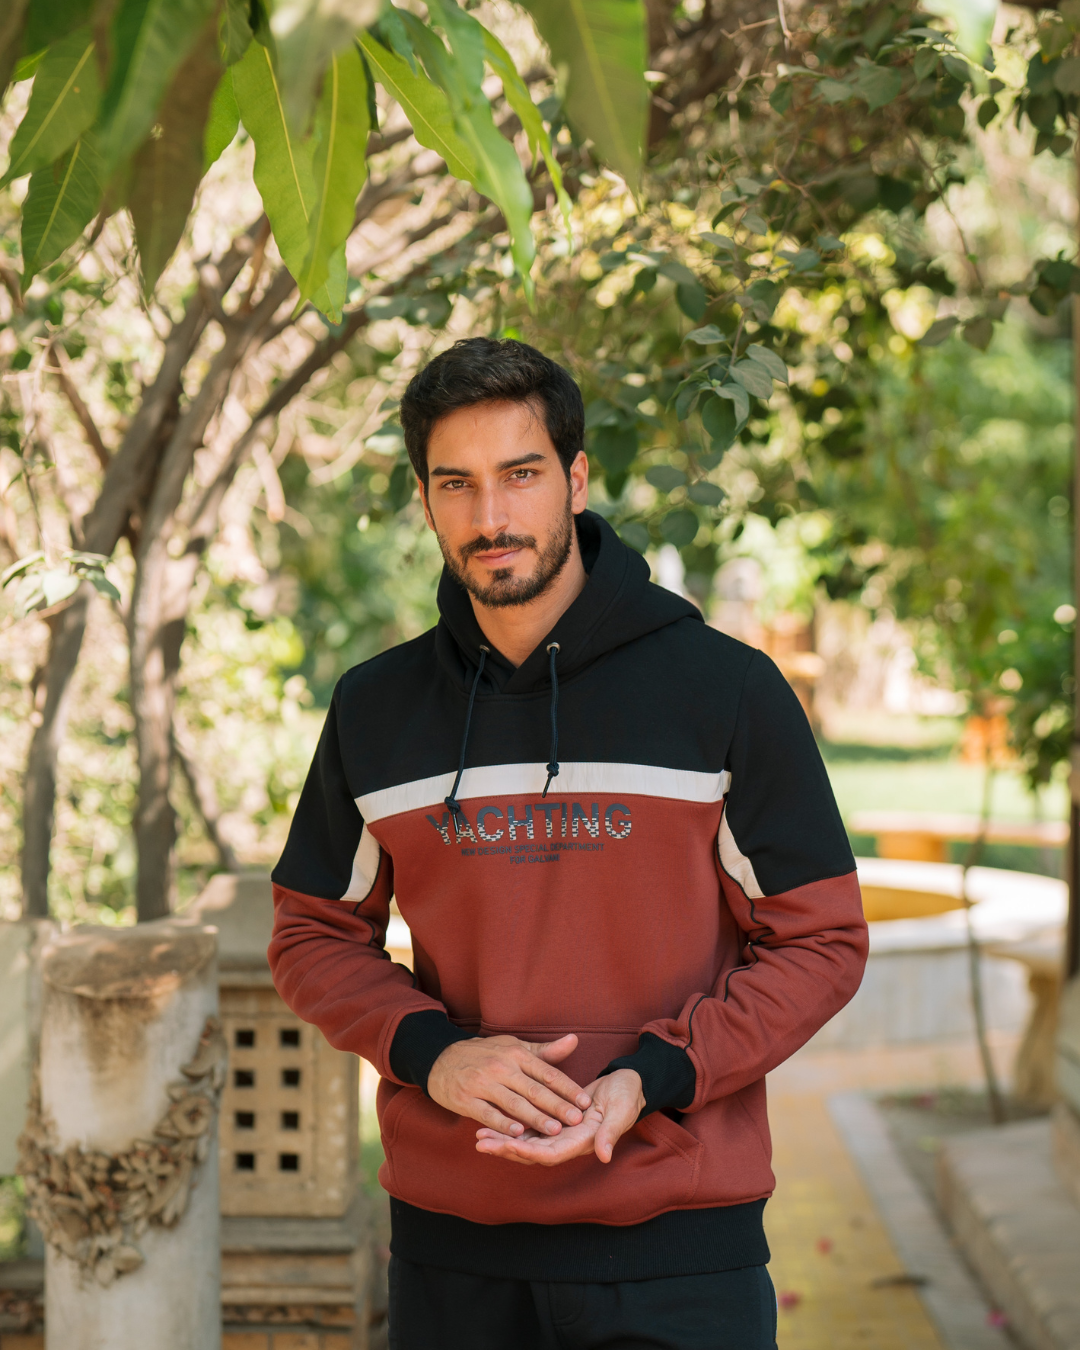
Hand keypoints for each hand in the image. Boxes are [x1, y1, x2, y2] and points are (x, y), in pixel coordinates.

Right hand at [427, 1033, 591, 1137]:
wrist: (440, 1058)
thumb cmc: (485, 1054)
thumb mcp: (513, 1046)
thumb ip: (545, 1051)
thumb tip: (575, 1040)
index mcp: (516, 1054)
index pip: (547, 1072)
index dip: (568, 1088)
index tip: (586, 1102)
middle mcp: (501, 1067)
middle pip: (534, 1089)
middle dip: (557, 1106)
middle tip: (576, 1120)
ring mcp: (483, 1083)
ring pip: (514, 1103)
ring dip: (535, 1118)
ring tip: (554, 1130)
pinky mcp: (466, 1098)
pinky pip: (488, 1113)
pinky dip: (503, 1124)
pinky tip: (517, 1133)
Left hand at [474, 1068, 643, 1165]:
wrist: (629, 1084)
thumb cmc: (627, 1095)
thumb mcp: (622, 1111)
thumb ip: (610, 1132)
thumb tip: (603, 1155)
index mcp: (583, 1142)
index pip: (550, 1153)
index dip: (528, 1151)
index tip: (507, 1145)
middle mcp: (568, 1142)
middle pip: (532, 1152)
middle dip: (506, 1148)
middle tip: (481, 1143)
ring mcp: (561, 1133)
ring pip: (527, 1141)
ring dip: (504, 1140)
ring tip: (479, 1136)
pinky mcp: (555, 1121)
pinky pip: (530, 1128)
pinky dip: (512, 1127)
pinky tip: (493, 1122)